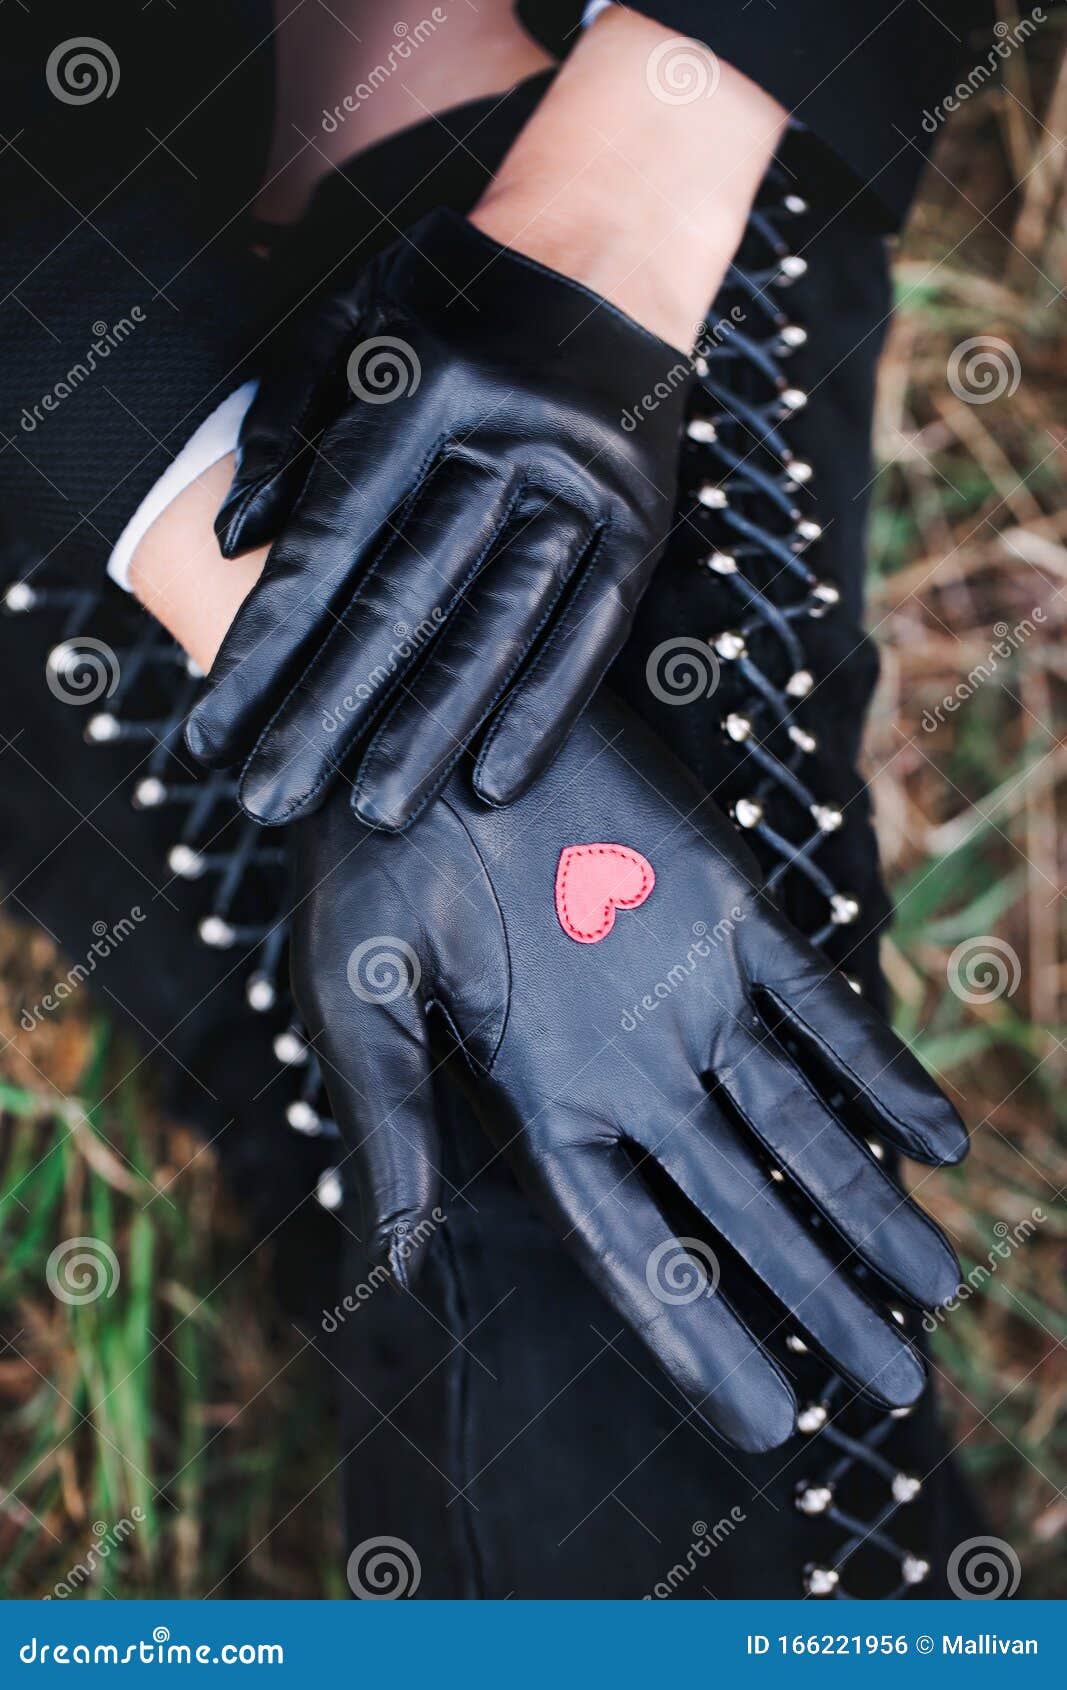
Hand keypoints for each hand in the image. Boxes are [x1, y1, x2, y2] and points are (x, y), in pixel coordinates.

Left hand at [185, 209, 690, 829]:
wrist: (608, 260)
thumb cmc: (454, 302)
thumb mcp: (357, 320)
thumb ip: (288, 420)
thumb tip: (234, 535)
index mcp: (423, 389)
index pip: (329, 541)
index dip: (264, 643)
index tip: (212, 727)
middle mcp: (506, 440)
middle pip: (408, 597)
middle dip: (332, 708)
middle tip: (274, 797)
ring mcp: (582, 486)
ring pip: (499, 627)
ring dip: (436, 728)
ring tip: (379, 811)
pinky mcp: (638, 526)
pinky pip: (590, 632)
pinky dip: (545, 711)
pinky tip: (496, 781)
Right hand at [290, 693, 965, 1452]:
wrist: (427, 724)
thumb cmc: (370, 860)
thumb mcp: (361, 1003)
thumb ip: (397, 1131)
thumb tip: (391, 1277)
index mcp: (547, 1102)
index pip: (635, 1247)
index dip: (700, 1340)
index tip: (770, 1427)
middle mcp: (634, 1066)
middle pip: (739, 1207)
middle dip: (816, 1298)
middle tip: (894, 1387)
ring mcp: (689, 991)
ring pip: (800, 1119)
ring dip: (868, 1201)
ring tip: (936, 1287)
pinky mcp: (730, 908)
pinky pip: (821, 1001)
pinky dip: (880, 1065)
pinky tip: (938, 1136)